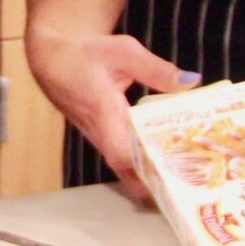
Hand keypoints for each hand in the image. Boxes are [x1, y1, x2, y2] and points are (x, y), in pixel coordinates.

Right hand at [22, 31, 195, 201]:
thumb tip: (191, 82)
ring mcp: (99, 139)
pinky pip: (123, 159)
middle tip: (189, 193)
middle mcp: (100, 132)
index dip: (144, 172)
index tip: (169, 184)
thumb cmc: (87, 55)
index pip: (121, 153)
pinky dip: (143, 165)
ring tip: (185, 183)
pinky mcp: (102, 138)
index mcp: (104, 112)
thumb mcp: (125, 53)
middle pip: (127, 171)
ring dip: (150, 177)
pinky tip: (167, 164)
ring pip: (125, 168)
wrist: (53, 60)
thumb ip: (157, 70)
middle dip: (156, 184)